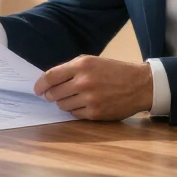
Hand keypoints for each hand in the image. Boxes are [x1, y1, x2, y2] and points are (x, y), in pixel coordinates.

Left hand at [34, 55, 152, 120]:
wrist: (139, 85)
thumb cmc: (114, 71)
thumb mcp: (93, 62)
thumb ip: (71, 69)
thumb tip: (50, 81)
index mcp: (82, 65)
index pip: (51, 76)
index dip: (40, 84)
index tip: (36, 89)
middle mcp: (84, 82)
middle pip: (54, 93)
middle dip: (51, 95)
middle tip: (53, 95)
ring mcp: (90, 99)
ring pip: (63, 105)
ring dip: (64, 103)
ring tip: (74, 98)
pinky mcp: (95, 113)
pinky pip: (75, 114)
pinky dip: (76, 110)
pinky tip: (84, 104)